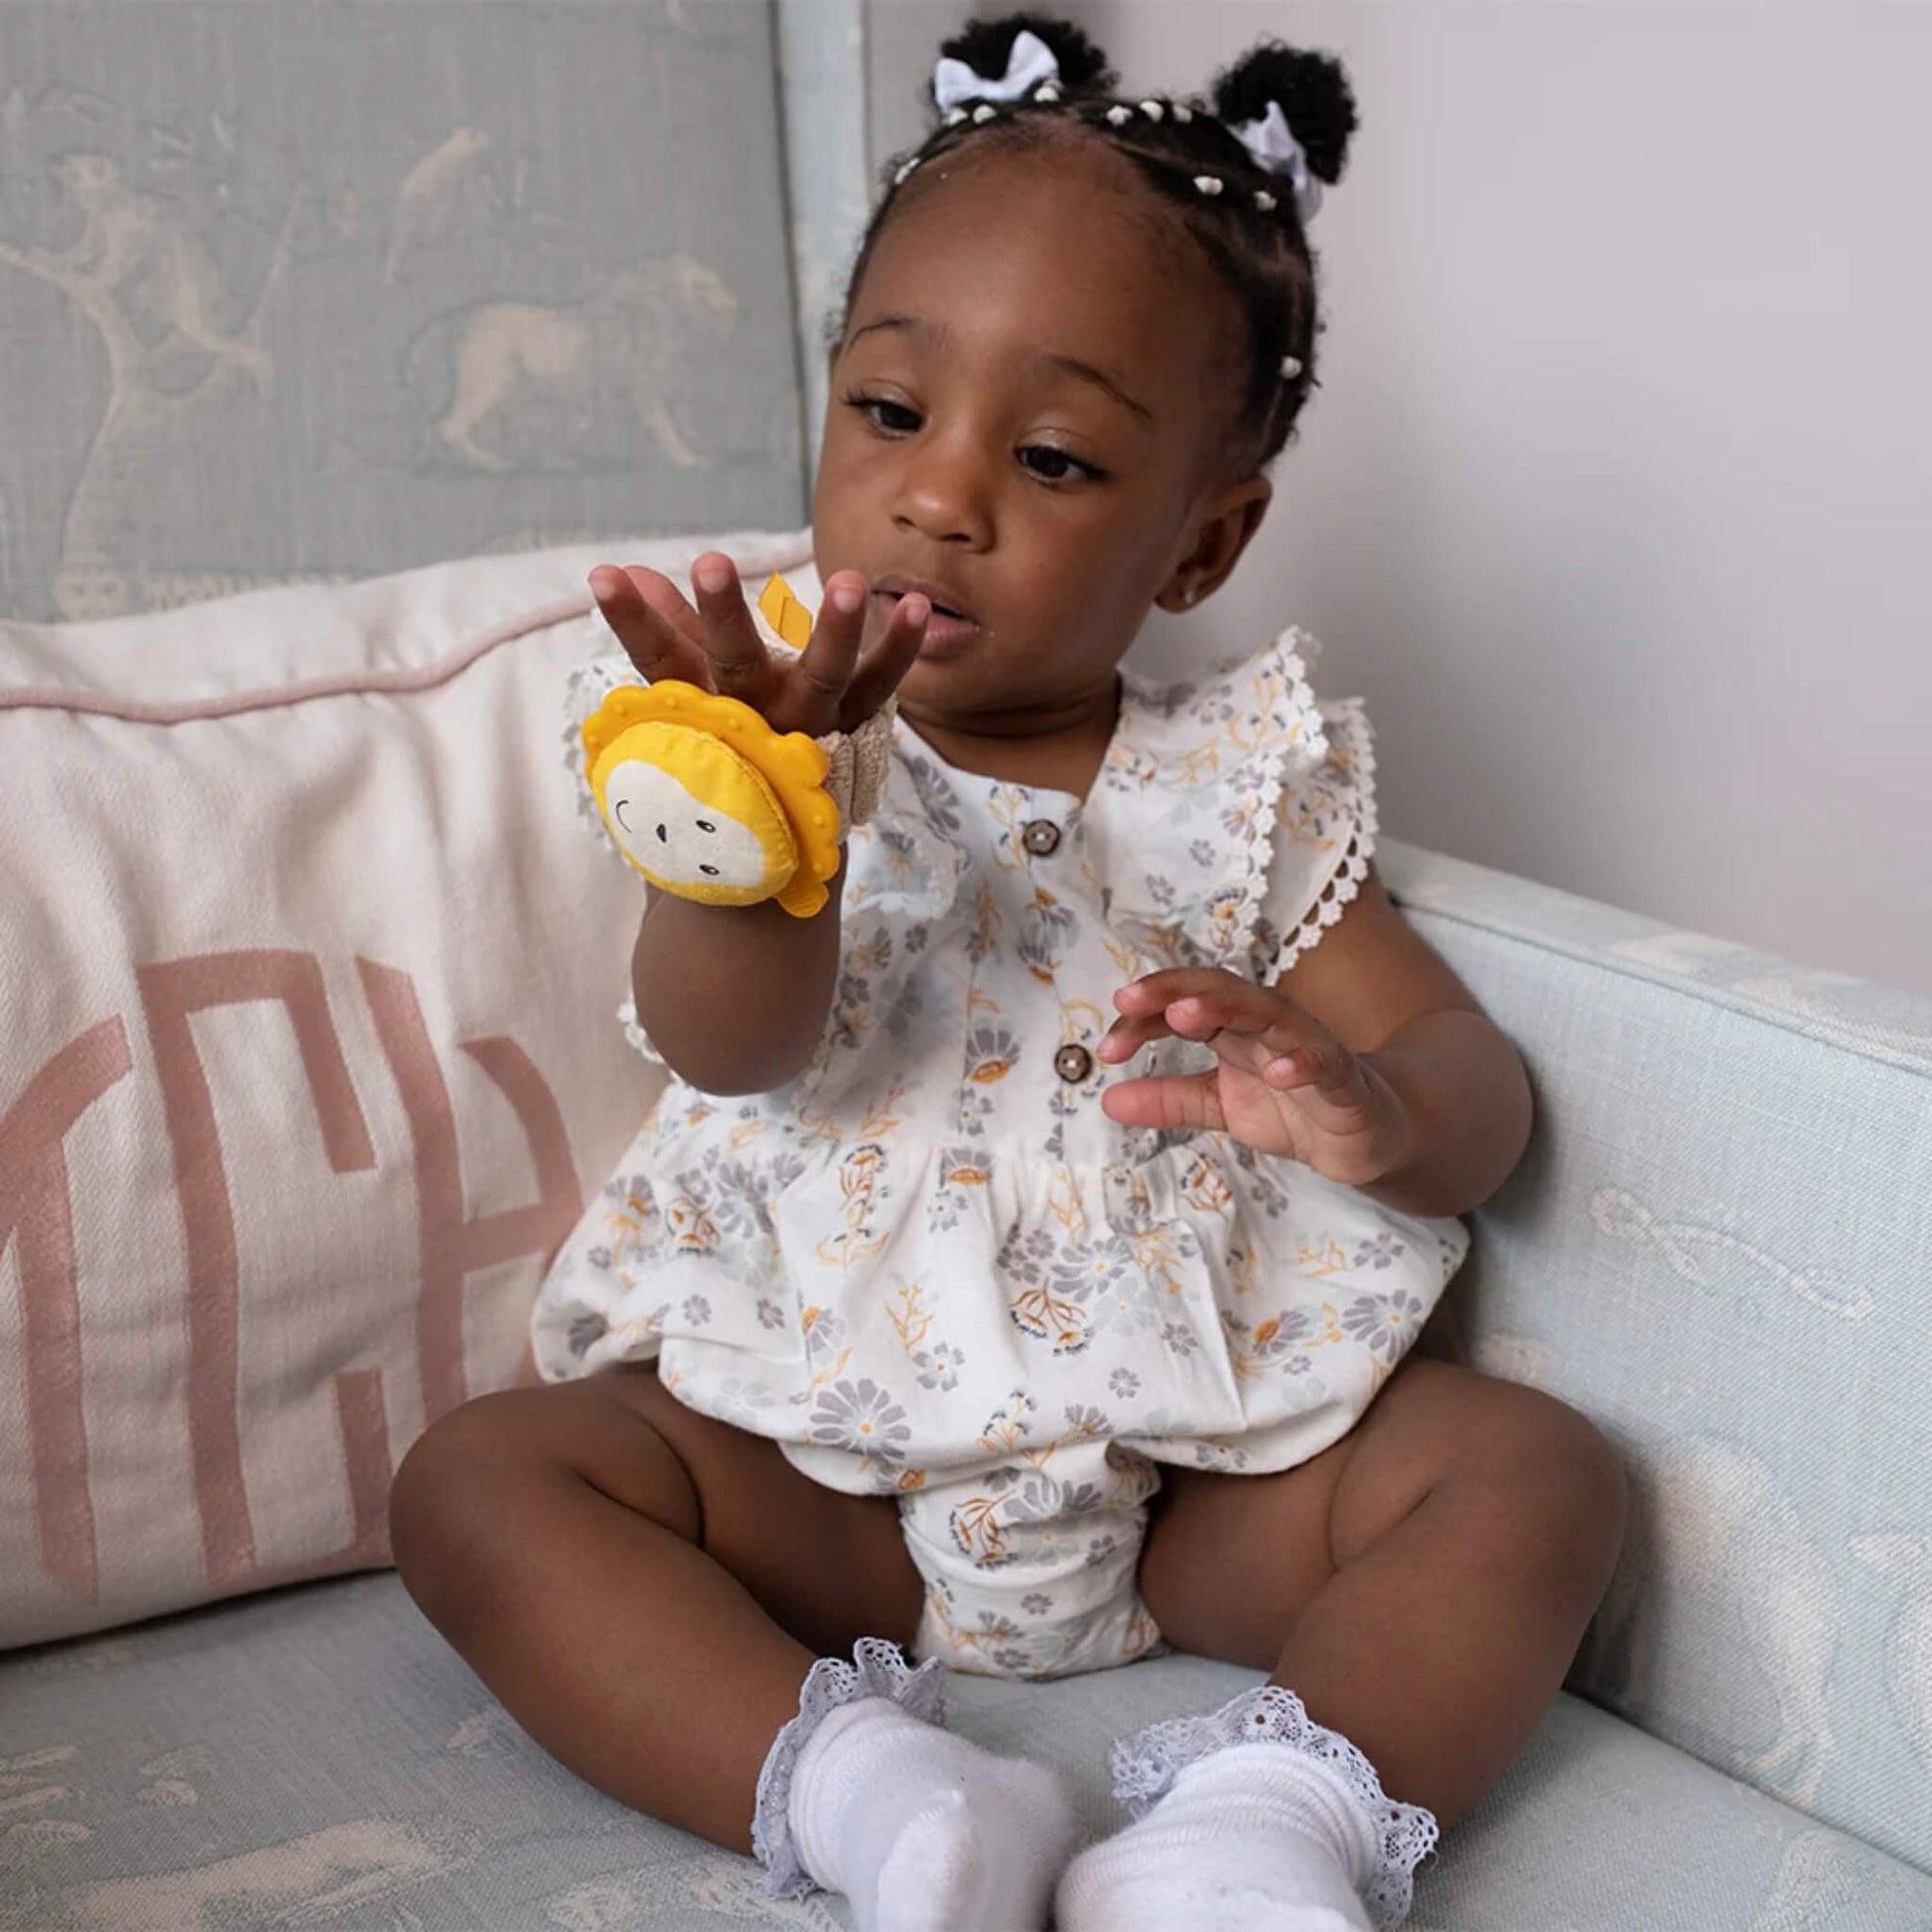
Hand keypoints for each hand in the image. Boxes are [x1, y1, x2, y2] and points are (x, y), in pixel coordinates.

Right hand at [587, 552, 929, 737]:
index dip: (633, 622)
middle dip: (721, 615)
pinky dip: (901, 648)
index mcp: (704, 707)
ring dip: (838, 628)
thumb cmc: (727, 746)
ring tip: (851, 580)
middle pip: (735, 664)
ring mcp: (809, 722)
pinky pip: (881, 685)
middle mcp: (754, 715)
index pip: (659, 661)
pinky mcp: (855, 725)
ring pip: (823, 675)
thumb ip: (668, 631)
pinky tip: (917, 604)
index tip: (603, 577)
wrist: (778, 838)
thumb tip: (625, 571)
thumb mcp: (689, 693)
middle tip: (710, 563)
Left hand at [1095, 967, 1414, 1188]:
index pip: (1183, 1008)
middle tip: (1127, 1000)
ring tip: (1183, 1015)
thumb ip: (1170, 1101)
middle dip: (1173, 991)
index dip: (1143, 1021)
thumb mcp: (1222, 1107)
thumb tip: (1108, 1101)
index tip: (1107, 1048)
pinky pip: (1323, 1063)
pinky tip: (1274, 1070)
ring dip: (1225, 1009)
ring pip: (1268, 1014)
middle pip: (1220, 993)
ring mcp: (1307, 1047)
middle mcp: (1268, 1028)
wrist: (1366, 1134)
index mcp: (1234, 1030)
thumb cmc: (1294, 1107)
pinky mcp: (1343, 1079)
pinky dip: (1300, 1063)